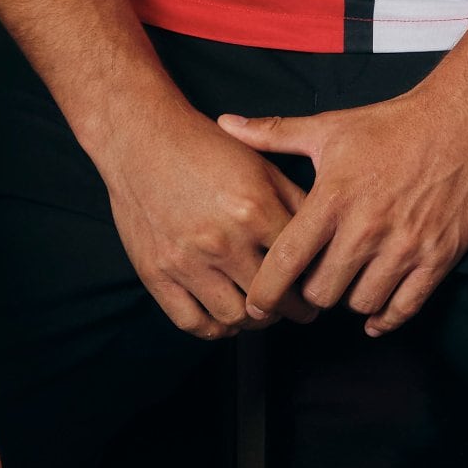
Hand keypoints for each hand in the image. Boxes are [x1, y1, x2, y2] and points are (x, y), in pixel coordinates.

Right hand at [97, 100, 303, 336]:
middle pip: (273, 299)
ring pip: (236, 317)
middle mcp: (222, 241)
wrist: (141, 139)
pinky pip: (192, 322)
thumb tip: (325, 239)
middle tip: (299, 309)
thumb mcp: (260, 165)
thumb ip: (294, 202)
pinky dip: (215, 329)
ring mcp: (187, 262)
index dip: (315, 281)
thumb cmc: (204, 148)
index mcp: (254, 210)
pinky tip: (226, 318)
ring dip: (256, 322)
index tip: (317, 287)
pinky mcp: (156, 274)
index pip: (300, 266)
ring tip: (263, 312)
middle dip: (294, 310)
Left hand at [222, 72, 467, 332]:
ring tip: (347, 283)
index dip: (266, 291)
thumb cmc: (391, 125)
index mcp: (333, 199)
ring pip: (360, 303)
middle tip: (312, 283)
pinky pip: (404, 308)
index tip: (256, 305)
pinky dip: (386, 318)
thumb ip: (273, 133)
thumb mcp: (328, 127)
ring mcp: (404, 246)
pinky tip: (375, 313)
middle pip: (321, 293)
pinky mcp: (437, 258)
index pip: (287, 261)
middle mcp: (366, 228)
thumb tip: (226, 124)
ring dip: (349, 300)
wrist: (462, 123)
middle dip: (311, 294)